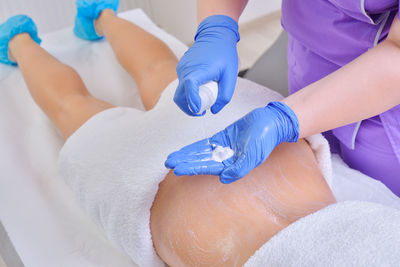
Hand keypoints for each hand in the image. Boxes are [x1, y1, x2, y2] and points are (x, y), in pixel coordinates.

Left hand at [165, 102, 299, 183]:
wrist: (270, 123)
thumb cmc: (264, 140)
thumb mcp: (254, 156)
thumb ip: (239, 169)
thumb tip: (223, 179)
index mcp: (230, 165)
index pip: (206, 167)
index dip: (191, 168)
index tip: (177, 169)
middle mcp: (224, 158)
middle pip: (199, 161)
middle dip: (184, 162)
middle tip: (168, 163)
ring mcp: (222, 148)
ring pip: (200, 153)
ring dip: (186, 155)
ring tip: (171, 158)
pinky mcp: (222, 138)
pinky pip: (205, 143)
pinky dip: (194, 147)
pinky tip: (184, 150)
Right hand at [174, 15, 239, 115]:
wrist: (215, 34)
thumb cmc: (224, 53)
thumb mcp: (230, 75)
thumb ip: (225, 95)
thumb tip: (214, 110)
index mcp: (199, 69)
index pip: (189, 86)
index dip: (192, 101)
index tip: (198, 110)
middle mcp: (186, 69)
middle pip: (180, 95)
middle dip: (188, 108)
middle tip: (201, 112)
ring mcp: (181, 68)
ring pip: (179, 91)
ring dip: (188, 100)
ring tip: (202, 101)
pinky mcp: (181, 67)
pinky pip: (181, 84)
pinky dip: (188, 91)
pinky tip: (200, 90)